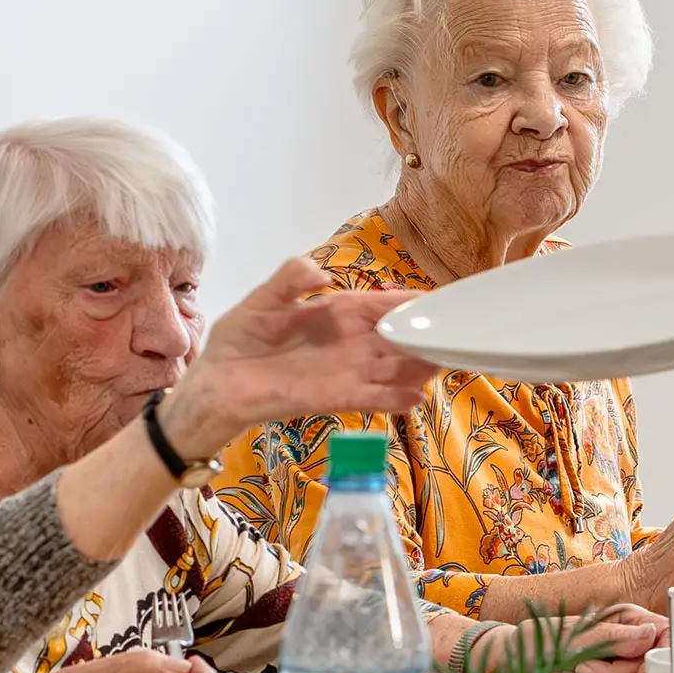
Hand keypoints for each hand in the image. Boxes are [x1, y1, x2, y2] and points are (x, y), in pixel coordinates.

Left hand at [161, 258, 440, 457]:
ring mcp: (344, 372)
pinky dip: (392, 399)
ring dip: (419, 370)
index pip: (383, 305)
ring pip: (393, 370)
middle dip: (427, 339)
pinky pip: (369, 397)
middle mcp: (349, 343)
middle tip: (458, 338)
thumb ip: (290, 279)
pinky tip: (415, 399)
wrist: (216, 383)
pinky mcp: (332, 398)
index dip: (412, 303)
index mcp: (338, 313)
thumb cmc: (239, 339)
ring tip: (445, 366)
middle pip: (398, 340)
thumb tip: (321, 273)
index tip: (443, 302)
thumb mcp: (264, 298)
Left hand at [475, 605, 667, 672]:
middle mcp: (630, 636)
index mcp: (628, 616)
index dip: (662, 651)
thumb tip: (651, 635)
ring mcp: (622, 658)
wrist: (516, 658)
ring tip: (579, 668)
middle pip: (652, 661)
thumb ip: (616, 636)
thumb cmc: (541, 638)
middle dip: (622, 669)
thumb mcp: (576, 634)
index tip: (641, 668)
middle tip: (588, 666)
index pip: (666, 630)